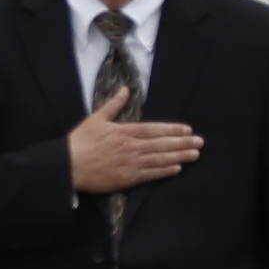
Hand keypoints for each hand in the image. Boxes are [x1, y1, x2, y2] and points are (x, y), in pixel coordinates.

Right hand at [67, 87, 197, 195]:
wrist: (68, 166)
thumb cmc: (80, 142)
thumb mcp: (96, 119)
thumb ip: (114, 105)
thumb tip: (125, 90)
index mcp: (125, 131)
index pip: (155, 129)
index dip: (173, 129)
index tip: (187, 130)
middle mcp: (131, 147)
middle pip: (162, 144)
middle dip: (182, 143)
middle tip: (199, 143)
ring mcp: (130, 164)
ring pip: (160, 159)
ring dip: (179, 156)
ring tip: (194, 155)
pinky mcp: (126, 179)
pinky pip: (150, 174)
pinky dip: (164, 171)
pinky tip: (177, 168)